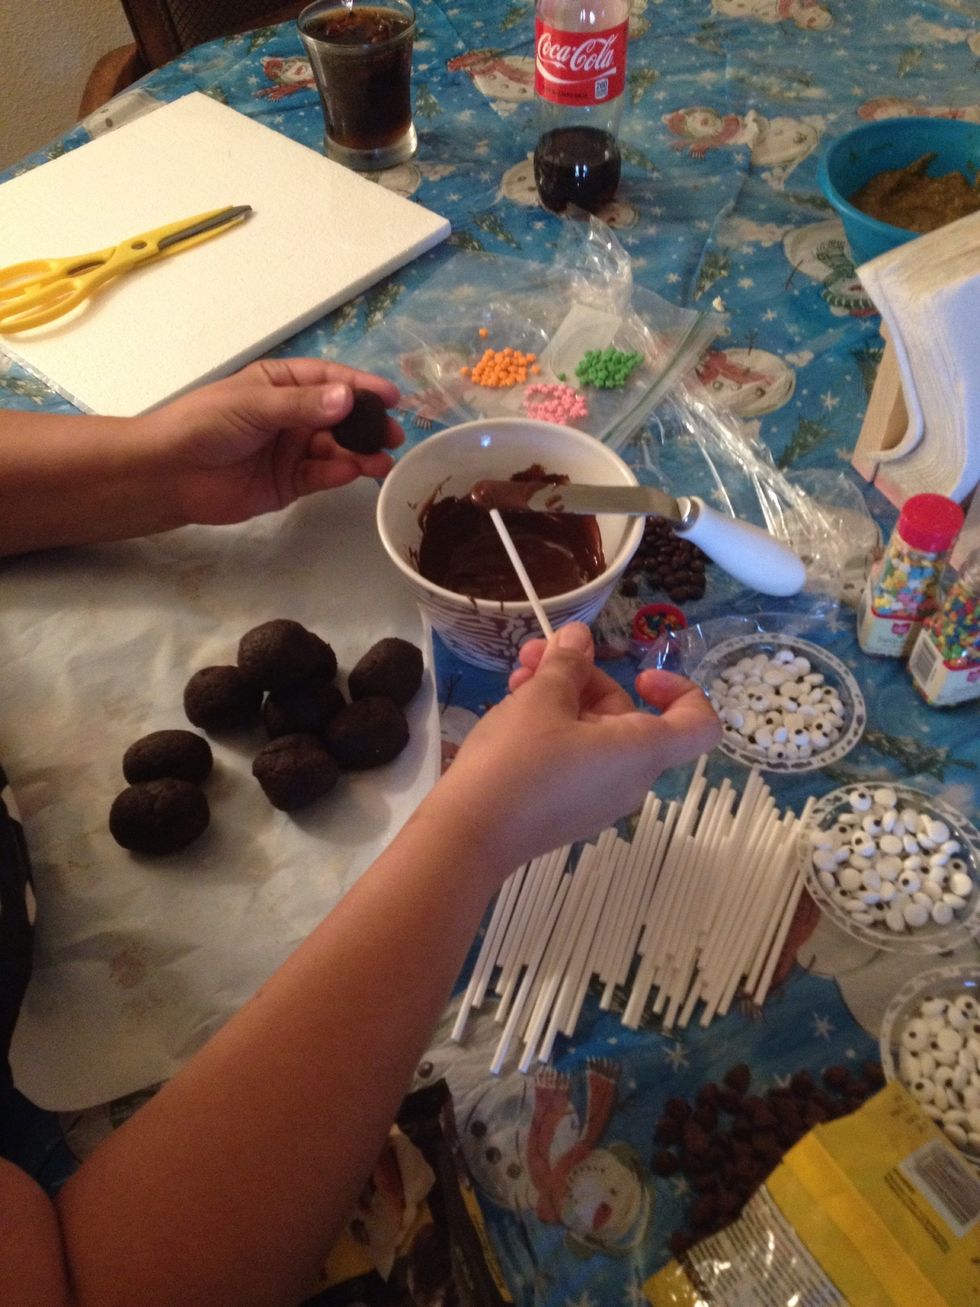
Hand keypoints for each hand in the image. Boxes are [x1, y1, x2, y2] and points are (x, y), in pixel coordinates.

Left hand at [144, 358, 403, 526]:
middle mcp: (292, 416)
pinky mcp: (289, 483)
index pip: (330, 380)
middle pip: (340, 417)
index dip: (361, 386)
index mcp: (281, 384)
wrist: (170, 473)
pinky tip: (353, 472)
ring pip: (336, 449)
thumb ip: (303, 405)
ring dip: (360, 453)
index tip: (391, 397)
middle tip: (394, 434)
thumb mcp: (255, 405)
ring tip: (383, 460)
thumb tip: (348, 399)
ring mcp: (292, 450)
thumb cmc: (206, 424)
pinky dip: (339, 474)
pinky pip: (322, 476)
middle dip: (368, 424)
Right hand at [437, 623, 720, 872]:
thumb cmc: (517, 761)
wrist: (468, 835)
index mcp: (641, 753)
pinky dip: (552, 729)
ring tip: (515, 678)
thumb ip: (566, 663)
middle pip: (627, 717)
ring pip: (594, 734)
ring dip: (560, 697)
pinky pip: (576, 760)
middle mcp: (631, 781)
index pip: (700, 726)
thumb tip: (579, 639)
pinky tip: (511, 712)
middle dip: (584, 678)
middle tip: (536, 655)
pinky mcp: (568, 811)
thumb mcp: (541, 697)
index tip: (640, 674)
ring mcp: (599, 800)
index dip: (682, 692)